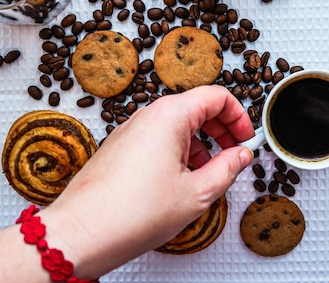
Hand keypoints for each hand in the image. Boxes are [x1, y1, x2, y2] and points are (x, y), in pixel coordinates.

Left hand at [43, 85, 254, 278]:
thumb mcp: (196, 193)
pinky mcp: (120, 147)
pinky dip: (177, 152)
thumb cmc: (130, 212)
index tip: (246, 137)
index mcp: (169, 116)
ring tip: (207, 173)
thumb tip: (241, 156)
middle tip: (234, 154)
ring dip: (199, 144)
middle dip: (221, 130)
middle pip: (196, 107)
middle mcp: (147, 116)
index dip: (239, 116)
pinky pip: (157, 139)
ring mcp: (130, 130)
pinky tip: (180, 180)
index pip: (215, 96)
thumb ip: (227, 169)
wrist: (82, 232)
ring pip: (176, 125)